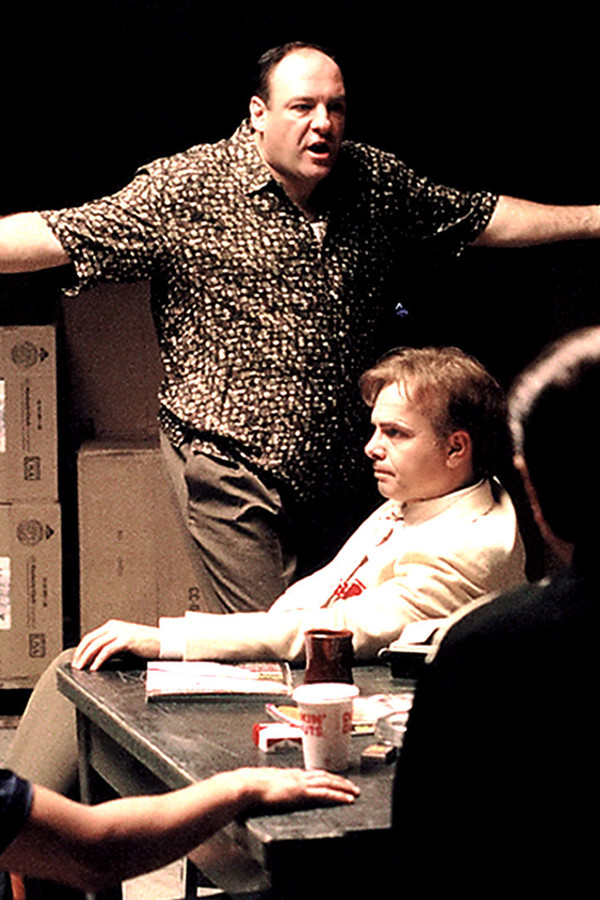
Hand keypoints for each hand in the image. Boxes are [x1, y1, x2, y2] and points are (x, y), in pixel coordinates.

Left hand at [72, 620, 160, 670]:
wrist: (164, 641)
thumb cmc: (147, 644)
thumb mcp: (124, 644)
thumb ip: (111, 647)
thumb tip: (96, 658)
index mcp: (113, 626)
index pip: (90, 637)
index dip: (80, 649)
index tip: (76, 660)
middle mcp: (114, 626)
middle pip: (90, 640)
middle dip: (80, 654)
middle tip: (76, 666)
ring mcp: (120, 632)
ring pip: (96, 645)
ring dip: (86, 658)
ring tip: (82, 668)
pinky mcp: (126, 640)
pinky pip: (107, 650)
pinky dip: (98, 660)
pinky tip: (95, 667)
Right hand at [238, 767, 359, 810]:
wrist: (248, 785)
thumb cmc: (252, 786)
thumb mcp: (267, 785)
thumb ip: (274, 787)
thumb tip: (273, 792)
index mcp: (291, 774)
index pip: (315, 774)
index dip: (328, 777)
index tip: (337, 780)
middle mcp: (299, 775)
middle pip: (325, 776)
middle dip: (341, 781)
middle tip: (353, 786)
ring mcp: (302, 783)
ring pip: (329, 782)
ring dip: (344, 787)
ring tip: (355, 792)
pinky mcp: (302, 793)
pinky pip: (325, 793)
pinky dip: (338, 796)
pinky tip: (347, 799)